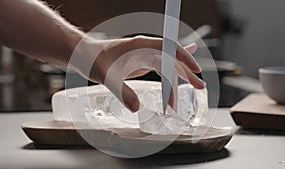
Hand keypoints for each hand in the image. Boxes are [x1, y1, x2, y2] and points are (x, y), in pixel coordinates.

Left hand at [74, 36, 204, 111]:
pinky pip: (162, 66)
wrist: (84, 55)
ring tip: (196, 85)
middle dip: (187, 73)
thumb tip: (137, 108)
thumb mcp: (106, 77)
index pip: (168, 50)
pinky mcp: (142, 62)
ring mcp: (145, 55)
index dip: (184, 59)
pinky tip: (183, 70)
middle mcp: (146, 49)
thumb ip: (122, 92)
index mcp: (141, 46)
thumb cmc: (93, 60)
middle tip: (200, 86)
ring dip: (182, 75)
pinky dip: (173, 70)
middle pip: (172, 59)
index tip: (195, 70)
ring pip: (169, 64)